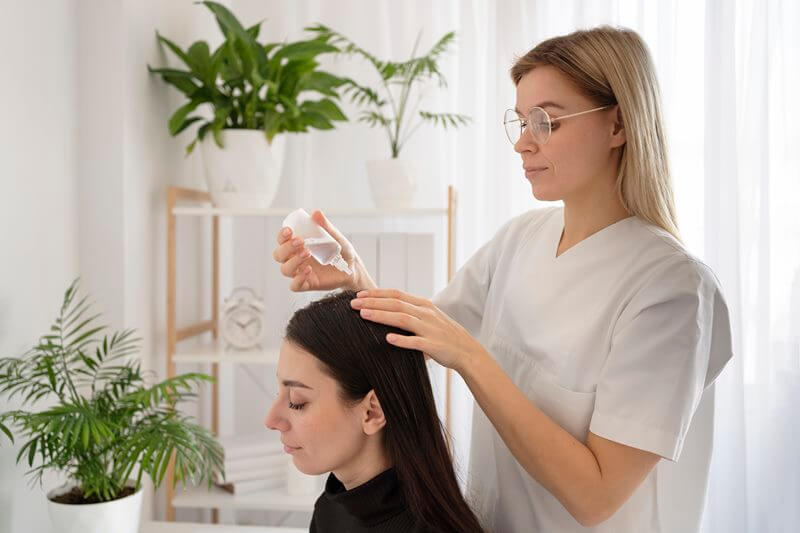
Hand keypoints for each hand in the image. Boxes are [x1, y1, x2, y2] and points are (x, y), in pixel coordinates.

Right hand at [272, 210, 371, 291]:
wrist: (352, 266)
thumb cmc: (340, 250)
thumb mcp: (334, 237)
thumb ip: (325, 226)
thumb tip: (316, 213)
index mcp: (298, 245)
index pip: (282, 241)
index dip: (281, 236)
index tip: (289, 231)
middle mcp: (295, 259)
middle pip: (279, 255)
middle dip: (286, 248)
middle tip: (300, 241)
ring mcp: (300, 272)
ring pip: (285, 270)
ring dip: (293, 261)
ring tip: (307, 253)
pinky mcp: (308, 284)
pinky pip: (294, 286)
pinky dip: (298, 279)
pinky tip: (308, 271)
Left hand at [349, 289, 484, 370]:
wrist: (467, 351)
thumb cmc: (444, 335)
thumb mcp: (428, 318)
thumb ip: (410, 314)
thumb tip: (385, 313)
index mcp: (424, 305)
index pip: (396, 294)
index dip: (377, 293)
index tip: (359, 295)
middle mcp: (426, 313)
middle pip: (396, 304)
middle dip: (373, 302)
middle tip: (353, 304)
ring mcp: (430, 328)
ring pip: (402, 319)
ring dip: (382, 316)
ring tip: (364, 315)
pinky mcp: (433, 345)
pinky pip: (415, 342)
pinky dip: (402, 340)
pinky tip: (388, 339)